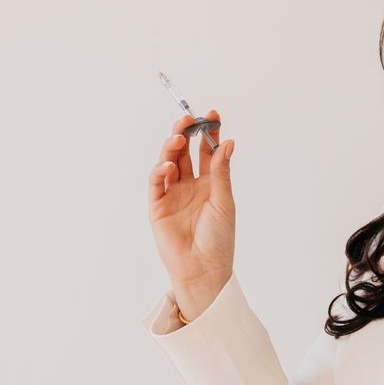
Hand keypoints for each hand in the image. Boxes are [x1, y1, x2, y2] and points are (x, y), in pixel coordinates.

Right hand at [147, 108, 236, 311]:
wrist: (204, 269)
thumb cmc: (218, 239)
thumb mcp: (224, 201)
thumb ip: (221, 172)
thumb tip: (227, 142)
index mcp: (209, 184)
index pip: (206, 152)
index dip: (209, 133)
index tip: (213, 115)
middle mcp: (189, 186)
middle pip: (184, 152)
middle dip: (185, 133)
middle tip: (188, 118)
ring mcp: (172, 195)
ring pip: (168, 162)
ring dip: (171, 147)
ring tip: (178, 137)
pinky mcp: (157, 206)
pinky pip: (156, 183)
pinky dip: (160, 171)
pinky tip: (168, 166)